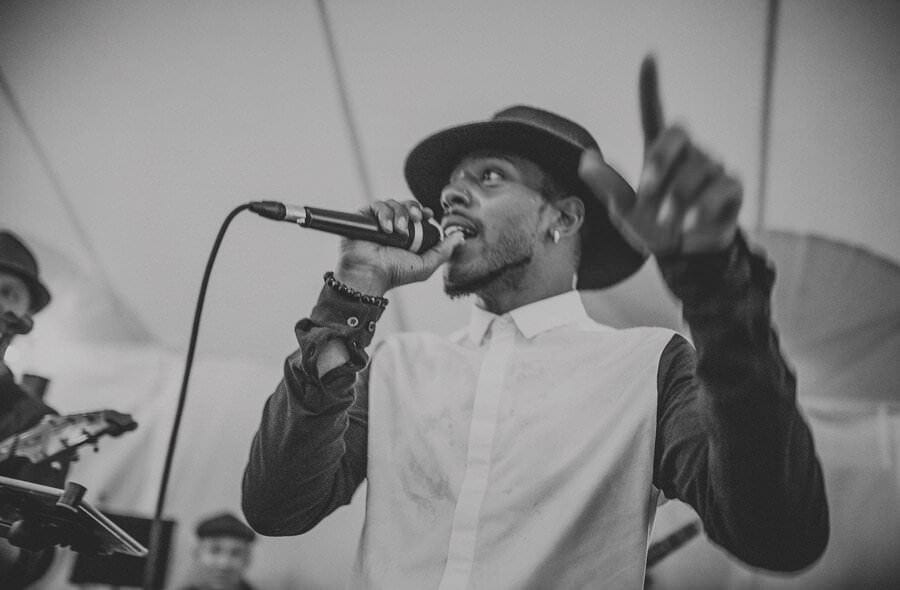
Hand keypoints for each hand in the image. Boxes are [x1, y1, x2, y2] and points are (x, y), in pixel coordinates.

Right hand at [335, 199, 463, 294]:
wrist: (370, 274)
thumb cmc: (395, 274)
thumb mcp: (426, 265)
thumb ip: (444, 251)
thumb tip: (460, 237)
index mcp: (407, 235)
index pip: (416, 214)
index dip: (422, 210)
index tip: (427, 214)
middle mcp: (392, 226)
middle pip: (406, 205)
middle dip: (413, 208)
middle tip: (416, 218)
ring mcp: (377, 222)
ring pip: (392, 203)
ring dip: (400, 214)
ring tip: (399, 231)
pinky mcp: (363, 218)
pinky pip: (376, 206)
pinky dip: (384, 214)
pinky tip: (387, 229)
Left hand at [579, 55, 741, 254]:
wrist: (681, 255)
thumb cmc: (650, 228)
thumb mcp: (622, 211)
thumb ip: (607, 186)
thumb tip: (586, 159)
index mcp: (657, 153)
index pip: (654, 112)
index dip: (651, 86)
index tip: (649, 58)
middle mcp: (687, 153)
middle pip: (677, 134)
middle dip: (660, 162)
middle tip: (646, 194)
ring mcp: (712, 167)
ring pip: (696, 170)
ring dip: (676, 200)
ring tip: (667, 223)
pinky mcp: (731, 187)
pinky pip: (719, 189)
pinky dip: (700, 210)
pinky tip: (688, 226)